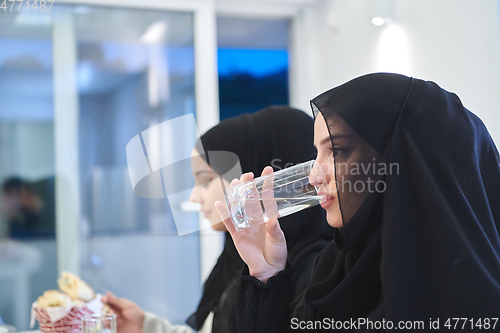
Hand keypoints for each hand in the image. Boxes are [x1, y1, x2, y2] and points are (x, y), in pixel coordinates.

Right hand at [101, 292, 144, 332]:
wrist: (141, 326)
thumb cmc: (136, 314)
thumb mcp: (127, 306)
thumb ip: (116, 301)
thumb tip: (108, 293)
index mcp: (119, 304)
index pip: (109, 300)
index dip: (104, 299)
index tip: (103, 299)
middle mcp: (115, 311)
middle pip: (105, 308)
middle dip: (106, 308)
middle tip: (112, 311)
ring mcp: (114, 319)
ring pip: (104, 316)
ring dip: (108, 315)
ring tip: (117, 317)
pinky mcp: (113, 327)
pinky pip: (106, 324)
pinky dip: (108, 322)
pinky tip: (116, 322)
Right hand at [215, 166, 286, 282]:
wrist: (268, 269)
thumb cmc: (276, 253)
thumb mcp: (279, 241)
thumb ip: (275, 230)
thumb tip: (271, 220)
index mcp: (268, 217)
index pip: (267, 197)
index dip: (267, 184)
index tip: (268, 171)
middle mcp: (256, 218)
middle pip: (251, 199)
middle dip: (249, 186)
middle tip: (247, 175)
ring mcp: (246, 225)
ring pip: (239, 207)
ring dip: (236, 195)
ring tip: (235, 183)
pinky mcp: (237, 234)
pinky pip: (229, 222)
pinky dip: (224, 213)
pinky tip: (219, 202)